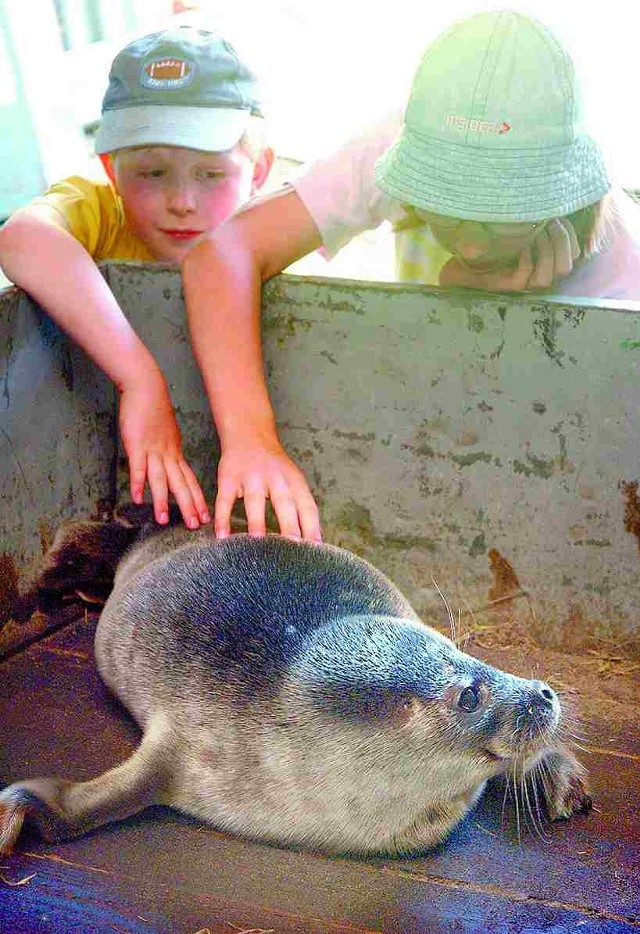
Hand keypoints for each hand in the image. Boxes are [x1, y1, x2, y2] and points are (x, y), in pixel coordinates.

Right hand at [118, 369, 209, 528]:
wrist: (147, 387)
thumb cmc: (155, 409)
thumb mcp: (166, 434)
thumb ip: (168, 451)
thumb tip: (170, 464)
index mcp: (175, 453)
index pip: (189, 480)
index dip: (197, 498)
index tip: (206, 515)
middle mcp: (167, 455)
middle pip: (180, 484)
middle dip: (188, 506)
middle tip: (195, 525)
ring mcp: (152, 450)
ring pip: (160, 479)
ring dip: (162, 500)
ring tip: (163, 520)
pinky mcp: (136, 444)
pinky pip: (138, 466)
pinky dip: (138, 483)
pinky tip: (138, 497)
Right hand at [214, 437, 321, 541]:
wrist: (249, 433)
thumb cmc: (275, 466)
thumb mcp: (292, 478)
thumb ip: (300, 505)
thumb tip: (313, 539)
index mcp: (294, 480)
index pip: (307, 505)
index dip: (312, 526)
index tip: (315, 548)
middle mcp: (274, 477)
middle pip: (284, 503)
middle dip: (289, 525)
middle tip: (293, 548)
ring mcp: (250, 477)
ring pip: (254, 501)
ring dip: (257, 521)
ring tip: (258, 543)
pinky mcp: (228, 478)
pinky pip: (225, 500)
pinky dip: (222, 518)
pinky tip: (223, 536)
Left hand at [439, 218, 579, 291]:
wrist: (466, 253)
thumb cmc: (494, 236)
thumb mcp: (520, 222)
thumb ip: (540, 217)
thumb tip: (556, 205)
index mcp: (547, 257)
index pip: (573, 254)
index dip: (569, 236)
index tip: (558, 217)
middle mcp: (539, 272)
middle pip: (565, 268)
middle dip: (560, 243)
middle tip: (548, 223)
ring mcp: (524, 281)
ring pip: (547, 278)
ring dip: (545, 253)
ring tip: (535, 233)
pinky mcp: (507, 285)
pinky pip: (524, 277)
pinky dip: (525, 262)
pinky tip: (520, 248)